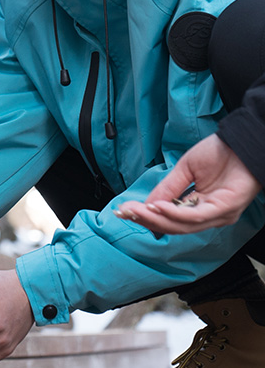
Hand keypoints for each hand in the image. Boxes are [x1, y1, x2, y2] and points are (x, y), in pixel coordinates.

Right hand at [116, 134, 261, 234]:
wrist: (243, 141)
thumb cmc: (221, 153)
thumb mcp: (185, 169)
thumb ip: (168, 188)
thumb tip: (146, 204)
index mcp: (200, 206)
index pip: (170, 219)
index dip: (146, 216)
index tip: (124, 210)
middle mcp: (210, 215)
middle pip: (174, 226)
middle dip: (147, 220)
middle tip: (126, 212)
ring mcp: (219, 215)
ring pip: (183, 225)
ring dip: (157, 218)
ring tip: (137, 210)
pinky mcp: (226, 209)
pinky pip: (195, 216)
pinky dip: (174, 213)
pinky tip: (158, 207)